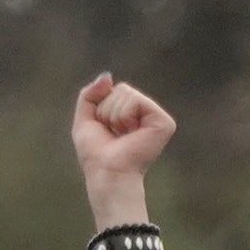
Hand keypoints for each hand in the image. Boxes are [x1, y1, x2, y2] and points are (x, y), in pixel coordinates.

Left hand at [73, 74, 174, 217]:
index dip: (102, 108)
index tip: (108, 131)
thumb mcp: (85, 120)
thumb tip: (108, 76)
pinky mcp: (164, 123)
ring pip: (127, 93)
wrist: (106, 172)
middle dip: (107, 110)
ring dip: (114, 115)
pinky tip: (130, 133)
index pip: (116, 90)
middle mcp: (149, 116)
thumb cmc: (96, 155)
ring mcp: (158, 119)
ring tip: (121, 135)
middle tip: (114, 134)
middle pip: (122, 89)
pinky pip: (135, 100)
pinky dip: (124, 115)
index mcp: (135, 116)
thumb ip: (90, 95)